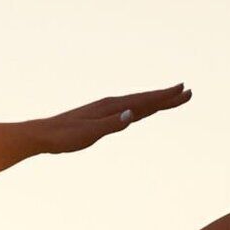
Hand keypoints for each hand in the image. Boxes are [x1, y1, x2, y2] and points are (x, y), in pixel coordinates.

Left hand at [17, 85, 190, 156]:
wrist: (43, 134)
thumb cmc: (64, 137)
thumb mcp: (88, 134)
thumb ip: (111, 125)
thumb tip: (132, 114)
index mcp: (112, 107)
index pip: (145, 102)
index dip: (165, 98)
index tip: (183, 92)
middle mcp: (111, 104)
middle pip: (144, 100)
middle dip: (166, 97)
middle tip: (187, 92)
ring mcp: (106, 109)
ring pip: (137, 103)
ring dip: (155, 100)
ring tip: (171, 97)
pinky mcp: (101, 115)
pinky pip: (128, 109)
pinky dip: (141, 107)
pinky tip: (142, 109)